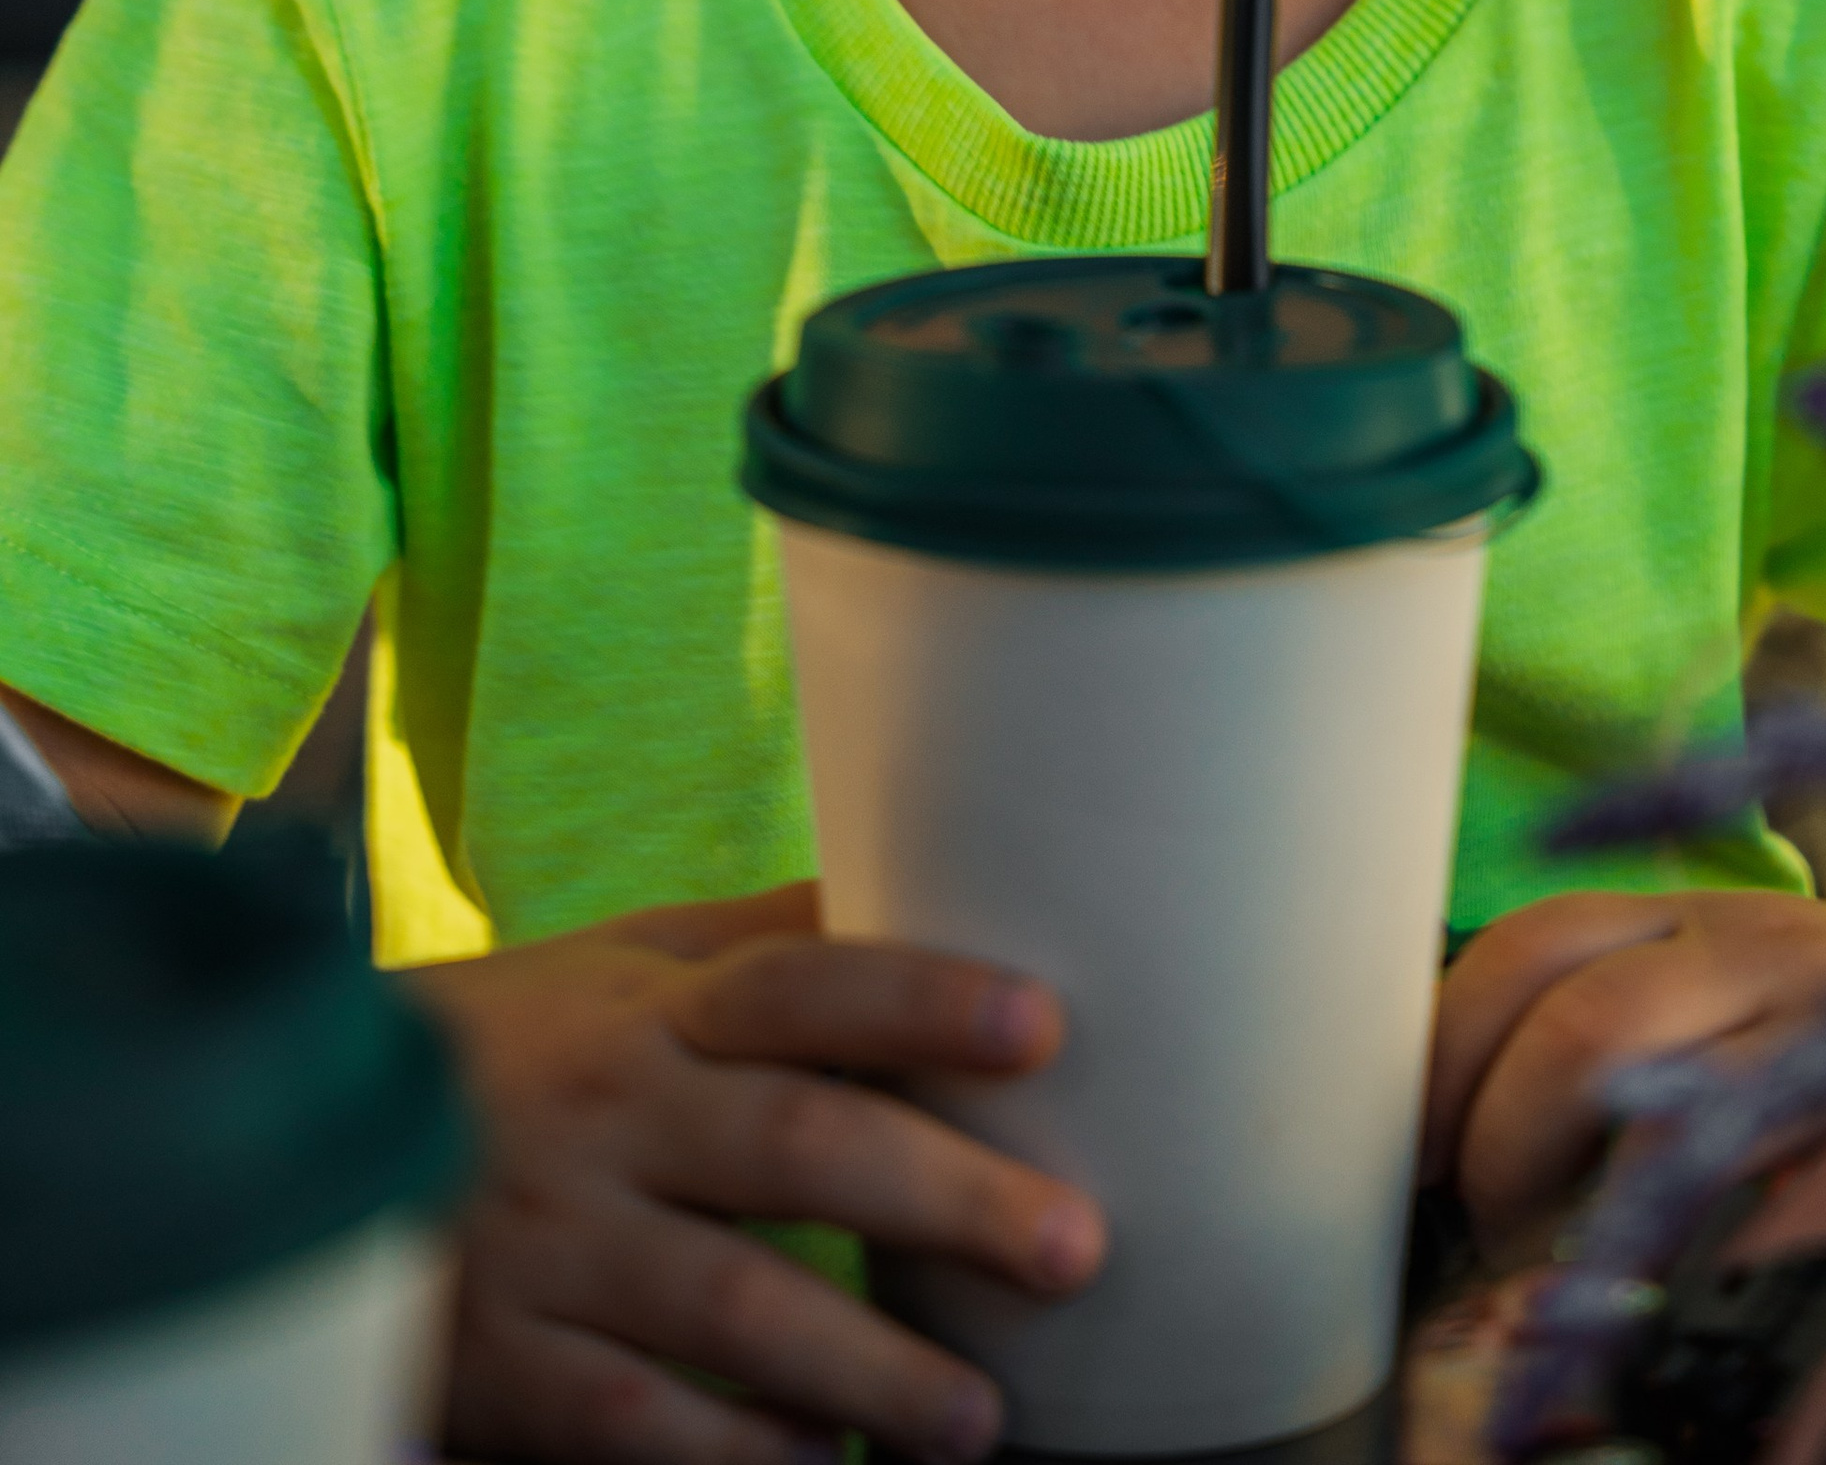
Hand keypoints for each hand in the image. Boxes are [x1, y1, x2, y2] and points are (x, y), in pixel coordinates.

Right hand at [407, 880, 1105, 1463]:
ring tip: (978, 1419)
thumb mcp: (624, 961)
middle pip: (796, 1147)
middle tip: (1076, 1248)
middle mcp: (615, 1115)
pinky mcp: (506, 1365)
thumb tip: (928, 864)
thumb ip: (766, 935)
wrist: (305, 1145)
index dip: (920, 998)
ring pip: (730, 1306)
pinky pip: (629, 1422)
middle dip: (944, 1199)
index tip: (1041, 1024)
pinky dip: (728, 1452)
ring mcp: (557, 1245)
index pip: (802, 984)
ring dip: (867, 1368)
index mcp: (656, 1008)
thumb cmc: (523, 1045)